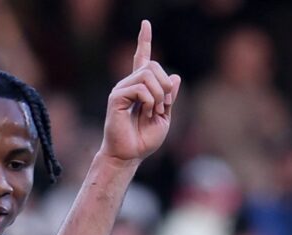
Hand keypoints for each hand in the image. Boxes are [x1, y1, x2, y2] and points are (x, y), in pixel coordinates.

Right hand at [100, 20, 181, 163]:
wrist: (130, 155)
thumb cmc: (144, 139)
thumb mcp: (165, 117)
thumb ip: (170, 98)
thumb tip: (174, 76)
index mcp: (141, 87)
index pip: (142, 59)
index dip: (144, 40)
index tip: (146, 24)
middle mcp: (129, 84)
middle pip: (153, 65)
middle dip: (166, 86)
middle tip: (163, 106)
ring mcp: (122, 89)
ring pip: (149, 75)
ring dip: (159, 96)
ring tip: (154, 112)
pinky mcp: (116, 96)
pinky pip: (141, 88)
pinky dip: (150, 101)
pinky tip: (146, 112)